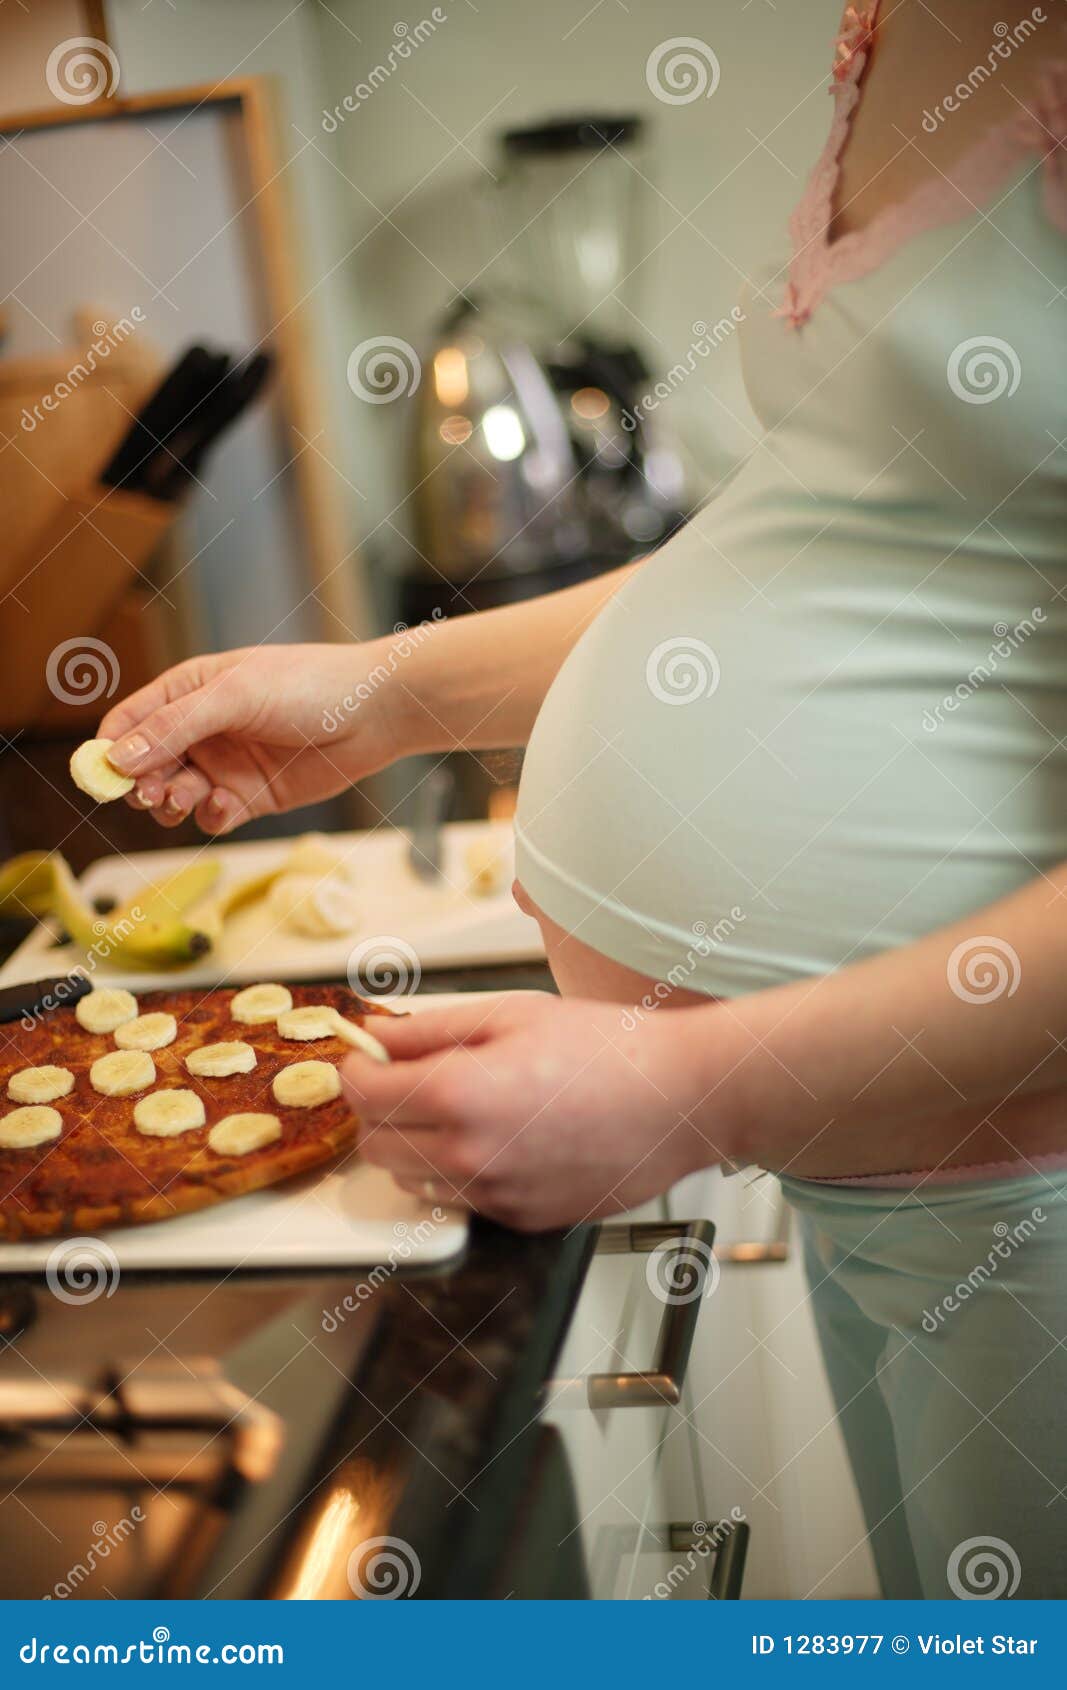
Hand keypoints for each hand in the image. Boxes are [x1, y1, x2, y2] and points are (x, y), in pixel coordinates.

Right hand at [98, 640, 420, 832]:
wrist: (376, 713)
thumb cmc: (310, 686)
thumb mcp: (235, 696)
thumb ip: (175, 727)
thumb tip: (117, 758)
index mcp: (190, 690)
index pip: (130, 721)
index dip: (111, 749)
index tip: (103, 776)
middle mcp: (202, 729)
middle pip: (146, 765)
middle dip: (141, 782)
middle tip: (152, 793)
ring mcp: (226, 764)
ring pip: (175, 795)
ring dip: (172, 802)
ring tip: (186, 798)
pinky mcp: (252, 796)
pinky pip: (212, 815)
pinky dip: (209, 816)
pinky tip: (224, 807)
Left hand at [341, 993, 726, 1230]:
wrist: (680, 1101)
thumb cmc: (609, 1049)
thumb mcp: (512, 1014)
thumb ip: (432, 1028)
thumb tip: (377, 1035)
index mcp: (459, 1094)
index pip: (363, 1094)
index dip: (357, 1069)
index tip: (369, 1056)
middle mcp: (468, 1155)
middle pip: (376, 1145)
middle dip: (380, 1109)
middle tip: (411, 1077)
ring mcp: (495, 1195)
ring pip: (412, 1180)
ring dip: (415, 1144)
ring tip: (461, 1107)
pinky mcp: (520, 1219)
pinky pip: (461, 1199)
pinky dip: (460, 1171)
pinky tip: (501, 1136)